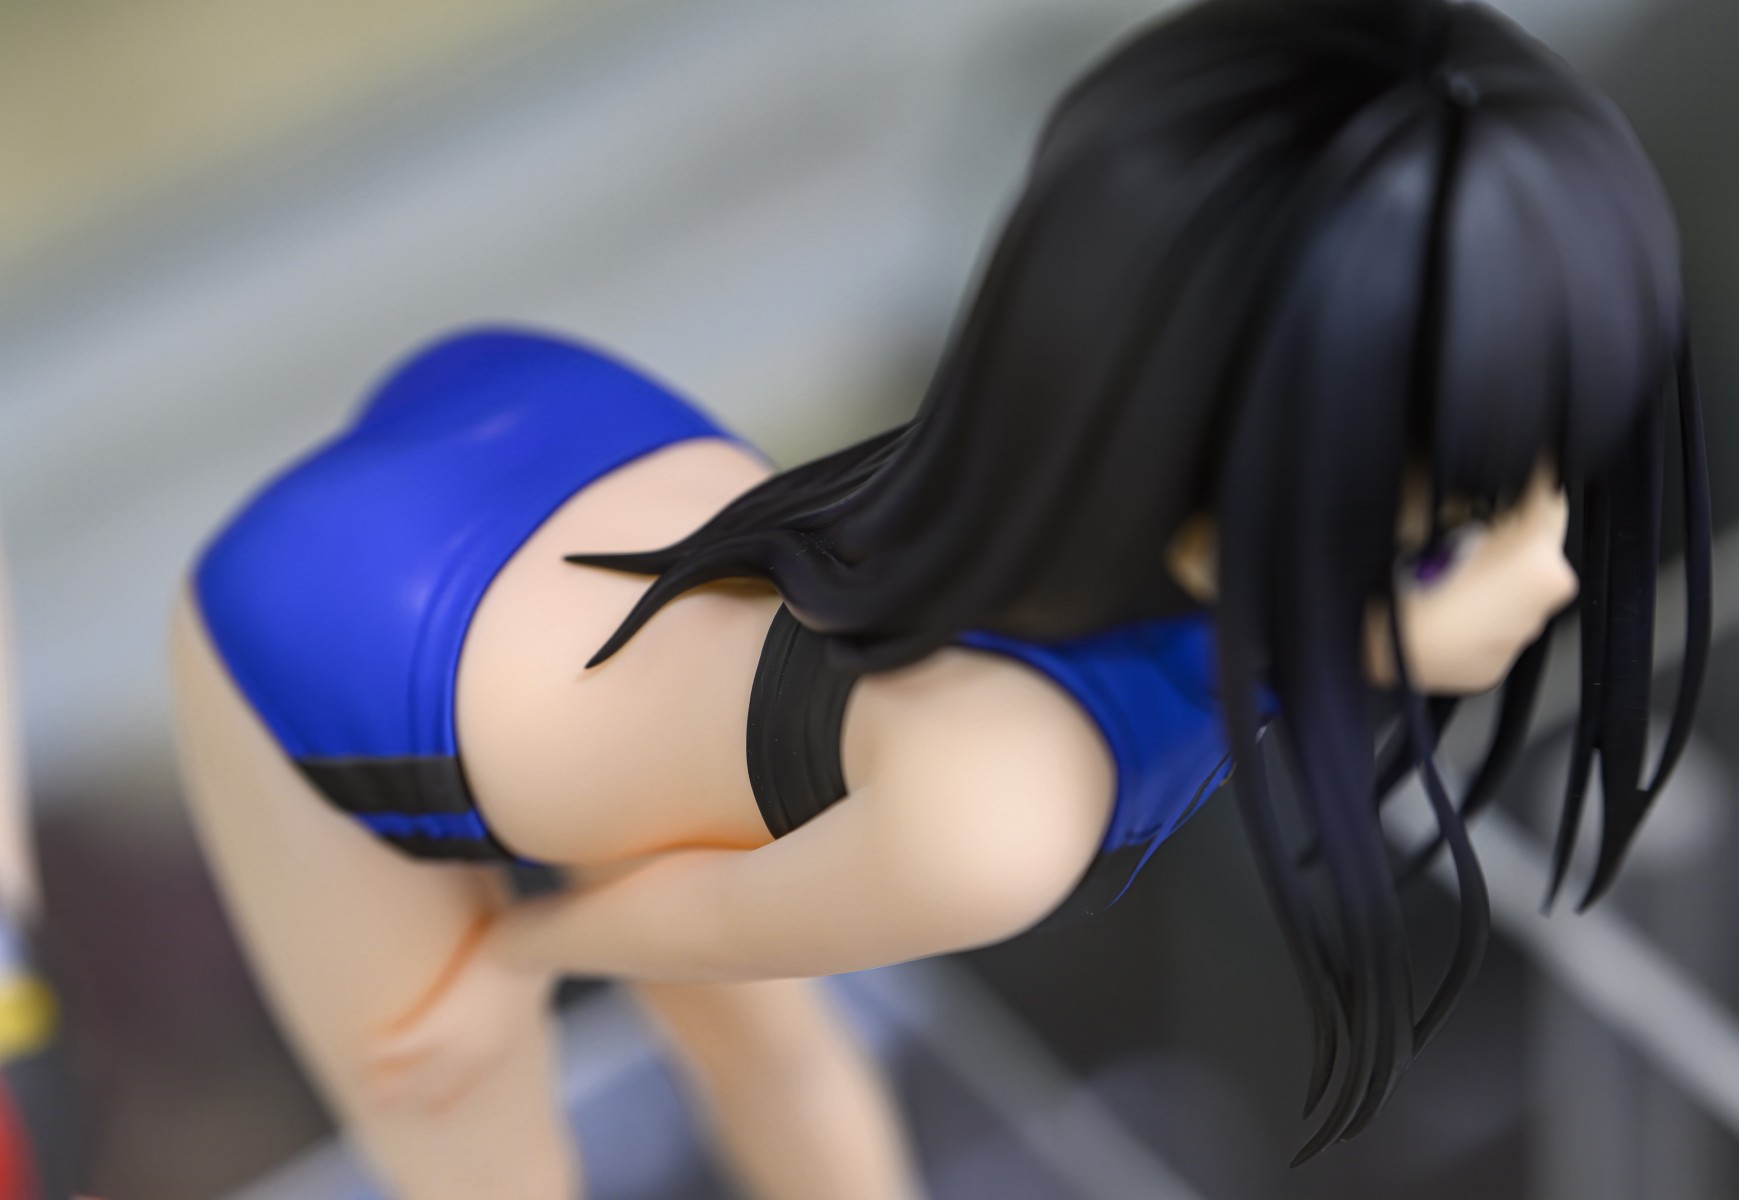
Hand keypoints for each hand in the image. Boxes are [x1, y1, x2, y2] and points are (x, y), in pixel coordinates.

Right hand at [365, 918, 551, 1113]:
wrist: (529, 950)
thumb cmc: (532, 957)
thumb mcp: (526, 988)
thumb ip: (514, 998)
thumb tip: (513, 981)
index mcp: (499, 1050)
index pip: (467, 1088)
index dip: (444, 1100)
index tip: (428, 1108)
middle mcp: (476, 1056)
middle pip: (435, 1091)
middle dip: (407, 1099)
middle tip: (382, 1105)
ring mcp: (456, 1043)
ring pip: (410, 1075)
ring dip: (385, 1084)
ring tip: (365, 1087)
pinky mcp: (437, 1022)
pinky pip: (398, 1044)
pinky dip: (378, 1049)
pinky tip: (362, 1047)